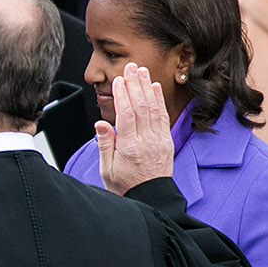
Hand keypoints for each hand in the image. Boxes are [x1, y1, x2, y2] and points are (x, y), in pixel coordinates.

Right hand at [95, 62, 174, 193]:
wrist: (151, 199)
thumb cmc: (126, 186)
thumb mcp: (107, 169)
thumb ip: (105, 144)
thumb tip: (101, 124)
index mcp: (129, 148)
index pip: (126, 115)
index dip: (123, 95)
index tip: (118, 80)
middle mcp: (146, 141)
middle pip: (141, 107)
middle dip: (135, 84)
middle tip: (130, 67)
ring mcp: (158, 141)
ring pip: (153, 108)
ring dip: (147, 87)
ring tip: (142, 71)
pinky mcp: (166, 141)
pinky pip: (163, 117)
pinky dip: (159, 100)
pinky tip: (155, 88)